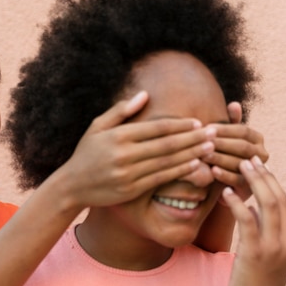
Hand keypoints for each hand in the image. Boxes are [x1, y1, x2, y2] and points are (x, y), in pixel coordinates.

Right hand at [60, 91, 216, 207]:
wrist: (72, 185)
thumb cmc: (86, 153)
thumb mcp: (97, 126)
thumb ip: (121, 111)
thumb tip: (145, 95)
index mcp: (117, 136)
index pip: (156, 128)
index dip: (180, 125)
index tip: (198, 122)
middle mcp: (123, 154)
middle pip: (166, 145)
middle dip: (192, 138)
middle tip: (213, 132)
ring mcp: (128, 174)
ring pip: (167, 162)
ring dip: (191, 154)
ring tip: (210, 147)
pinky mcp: (131, 190)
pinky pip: (160, 179)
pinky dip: (179, 172)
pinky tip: (194, 165)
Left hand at [203, 102, 268, 201]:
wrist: (222, 182)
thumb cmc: (222, 153)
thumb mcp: (225, 137)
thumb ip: (229, 122)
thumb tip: (234, 104)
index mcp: (257, 138)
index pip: (242, 130)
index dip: (224, 129)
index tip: (206, 128)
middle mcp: (261, 153)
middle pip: (242, 146)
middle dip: (222, 144)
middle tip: (203, 142)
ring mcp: (257, 171)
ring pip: (240, 162)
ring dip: (221, 158)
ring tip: (204, 155)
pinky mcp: (249, 187)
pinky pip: (238, 180)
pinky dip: (225, 175)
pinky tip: (212, 171)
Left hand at [222, 156, 285, 285]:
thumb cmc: (255, 284)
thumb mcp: (264, 254)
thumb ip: (261, 231)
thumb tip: (252, 209)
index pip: (284, 201)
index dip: (271, 181)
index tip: (258, 166)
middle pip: (278, 197)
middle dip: (264, 175)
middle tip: (248, 159)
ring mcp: (274, 247)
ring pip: (267, 204)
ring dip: (253, 182)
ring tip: (238, 167)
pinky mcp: (256, 252)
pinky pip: (248, 220)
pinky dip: (238, 203)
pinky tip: (227, 193)